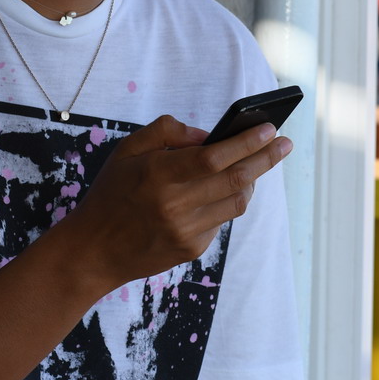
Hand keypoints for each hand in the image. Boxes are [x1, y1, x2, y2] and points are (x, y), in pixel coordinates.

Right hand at [69, 115, 291, 287]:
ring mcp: (186, 231)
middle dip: (266, 158)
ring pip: (237, 202)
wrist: (93, 251)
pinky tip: (219, 192)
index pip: (215, 156)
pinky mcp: (192, 250)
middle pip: (237, 179)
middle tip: (285, 144)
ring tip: (255, 165)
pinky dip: (226, 203)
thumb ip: (168, 131)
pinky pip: (222, 221)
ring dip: (251, 181)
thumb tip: (209, 135)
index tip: (270, 128)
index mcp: (159, 174)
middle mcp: (176, 205)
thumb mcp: (128, 150)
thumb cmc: (111, 192)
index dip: (247, 142)